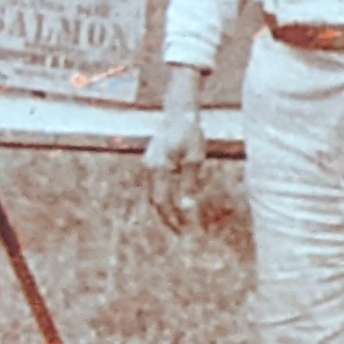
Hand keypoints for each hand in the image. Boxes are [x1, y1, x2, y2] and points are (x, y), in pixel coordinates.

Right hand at [143, 68, 208, 231]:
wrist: (179, 112)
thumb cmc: (190, 133)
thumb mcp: (195, 159)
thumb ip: (190, 184)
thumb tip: (187, 208)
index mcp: (159, 168)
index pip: (162, 201)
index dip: (171, 217)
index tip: (182, 229)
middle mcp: (149, 168)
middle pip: (155, 200)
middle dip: (166, 217)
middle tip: (180, 231)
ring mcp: (148, 164)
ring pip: (153, 193)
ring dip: (164, 208)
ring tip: (177, 221)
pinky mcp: (151, 161)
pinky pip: (155, 184)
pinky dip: (162, 196)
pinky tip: (173, 203)